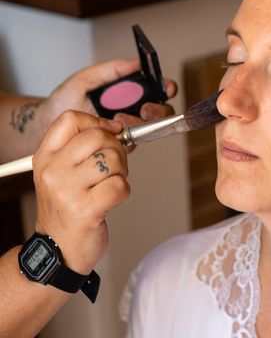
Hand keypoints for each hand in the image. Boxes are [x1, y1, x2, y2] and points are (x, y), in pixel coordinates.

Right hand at [32, 111, 128, 274]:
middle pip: (98, 137)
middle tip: (114, 167)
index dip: (98, 122)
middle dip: (117, 149)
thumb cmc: (68, 209)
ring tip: (109, 185)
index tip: (110, 133)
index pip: (71, 119)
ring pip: (112, 160)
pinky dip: (124, 192)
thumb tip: (117, 127)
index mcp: (45, 157)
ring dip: (121, 172)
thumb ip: (84, 148)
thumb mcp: (63, 173)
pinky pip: (119, 186)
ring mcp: (67, 191)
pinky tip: (111, 201)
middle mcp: (52, 171)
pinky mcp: (85, 209)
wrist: (58, 250)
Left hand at [38, 59, 177, 143]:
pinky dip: (127, 136)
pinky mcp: (123, 145)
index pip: (155, 87)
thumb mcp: (84, 79)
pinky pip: (136, 141)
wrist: (45, 128)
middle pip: (161, 109)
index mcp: (128, 91)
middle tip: (144, 109)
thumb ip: (110, 70)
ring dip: (139, 123)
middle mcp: (133, 109)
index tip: (165, 87)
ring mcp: (130, 128)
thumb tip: (135, 63)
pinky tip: (114, 131)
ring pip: (151, 127)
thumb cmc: (63, 103)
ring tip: (118, 120)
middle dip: (158, 109)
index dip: (165, 86)